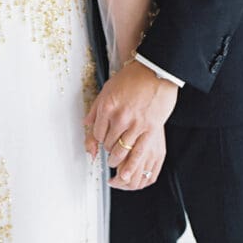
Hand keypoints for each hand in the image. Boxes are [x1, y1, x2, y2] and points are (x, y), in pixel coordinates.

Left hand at [84, 61, 177, 185]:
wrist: (155, 71)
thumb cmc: (133, 78)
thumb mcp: (108, 89)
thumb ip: (96, 109)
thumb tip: (86, 124)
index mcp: (107, 106)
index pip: (97, 134)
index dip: (99, 140)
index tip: (103, 140)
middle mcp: (120, 116)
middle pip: (108, 144)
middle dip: (108, 150)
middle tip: (111, 150)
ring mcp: (135, 124)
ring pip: (121, 152)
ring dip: (117, 161)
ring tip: (116, 162)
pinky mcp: (150, 130)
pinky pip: (137, 154)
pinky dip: (130, 166)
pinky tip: (126, 172)